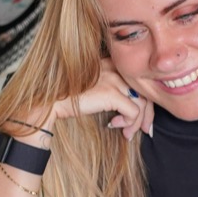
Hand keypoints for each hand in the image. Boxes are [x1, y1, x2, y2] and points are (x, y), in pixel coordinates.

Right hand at [30, 60, 153, 140]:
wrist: (50, 101)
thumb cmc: (69, 98)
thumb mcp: (94, 88)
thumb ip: (112, 90)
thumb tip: (130, 108)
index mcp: (110, 63)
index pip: (137, 79)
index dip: (144, 99)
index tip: (141, 116)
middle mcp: (114, 68)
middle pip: (144, 90)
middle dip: (147, 114)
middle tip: (145, 129)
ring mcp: (113, 80)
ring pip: (141, 103)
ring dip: (136, 123)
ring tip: (127, 133)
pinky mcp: (110, 94)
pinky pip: (133, 112)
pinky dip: (128, 123)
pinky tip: (115, 126)